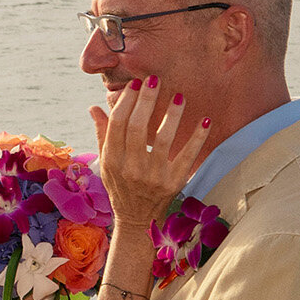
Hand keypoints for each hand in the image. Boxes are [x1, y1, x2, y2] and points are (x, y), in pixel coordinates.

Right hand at [90, 78, 211, 229]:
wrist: (136, 220)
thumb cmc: (121, 186)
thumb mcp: (107, 164)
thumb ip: (103, 135)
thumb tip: (94, 107)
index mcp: (112, 160)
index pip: (118, 124)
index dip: (126, 102)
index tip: (136, 84)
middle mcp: (131, 168)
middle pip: (138, 128)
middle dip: (146, 101)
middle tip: (155, 80)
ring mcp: (153, 176)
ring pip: (163, 139)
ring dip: (172, 115)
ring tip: (179, 96)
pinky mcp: (174, 182)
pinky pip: (188, 156)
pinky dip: (198, 137)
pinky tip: (205, 120)